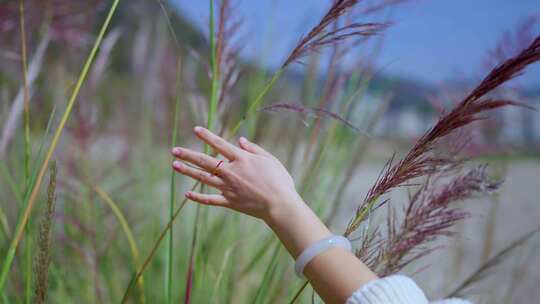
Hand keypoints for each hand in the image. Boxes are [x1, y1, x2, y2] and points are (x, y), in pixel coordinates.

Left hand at [171, 126, 302, 220]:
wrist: (280, 205)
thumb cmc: (280, 181)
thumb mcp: (270, 160)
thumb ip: (254, 149)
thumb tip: (240, 140)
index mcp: (242, 159)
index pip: (220, 144)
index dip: (207, 136)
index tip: (195, 130)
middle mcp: (232, 172)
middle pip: (205, 161)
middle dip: (188, 155)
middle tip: (174, 150)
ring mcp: (229, 188)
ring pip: (204, 178)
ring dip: (188, 171)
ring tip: (175, 165)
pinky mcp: (230, 202)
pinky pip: (210, 199)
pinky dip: (198, 197)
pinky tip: (187, 194)